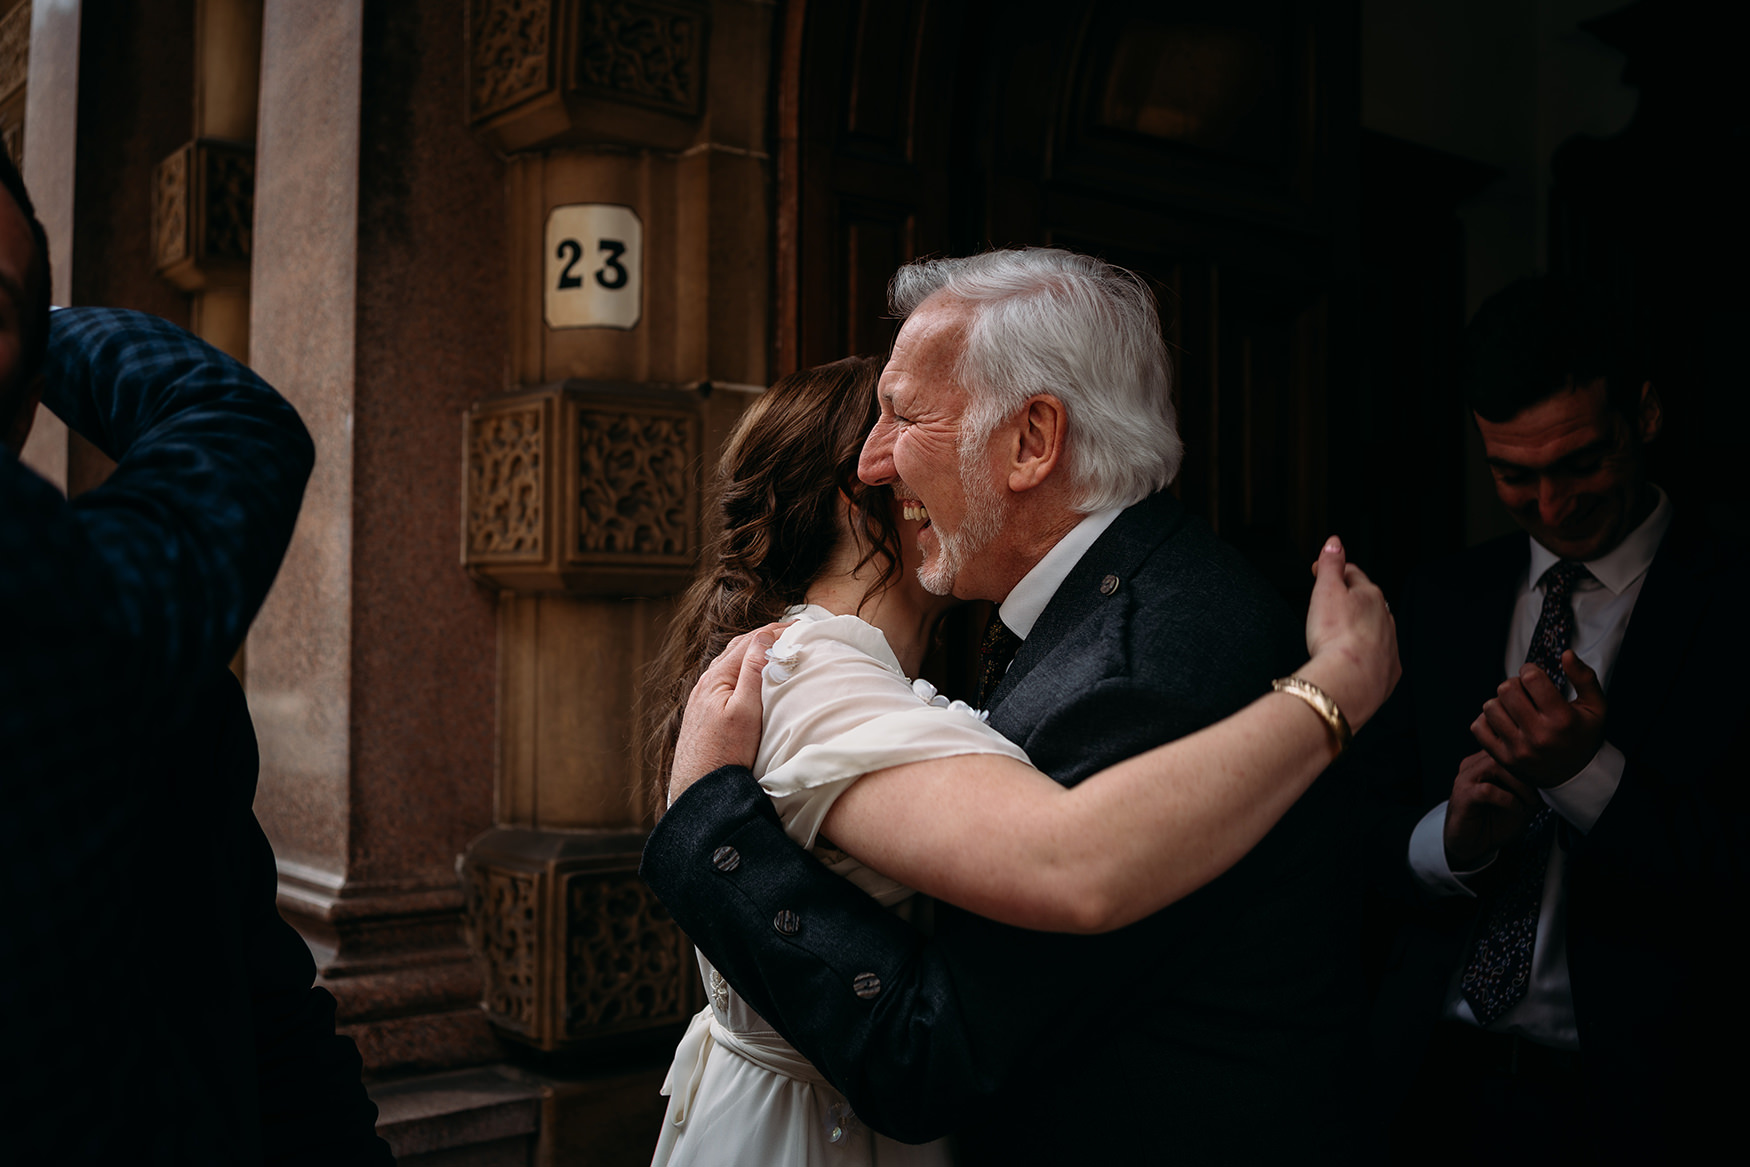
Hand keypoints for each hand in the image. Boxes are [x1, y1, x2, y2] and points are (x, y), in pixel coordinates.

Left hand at [668, 623, 786, 804]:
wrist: (699, 790)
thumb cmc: (723, 755)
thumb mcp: (744, 712)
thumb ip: (752, 673)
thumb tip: (763, 638)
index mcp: (716, 677)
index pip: (750, 642)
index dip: (776, 631)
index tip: (801, 626)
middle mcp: (706, 683)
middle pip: (739, 649)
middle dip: (766, 637)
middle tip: (793, 634)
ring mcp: (703, 698)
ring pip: (732, 665)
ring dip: (754, 653)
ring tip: (777, 651)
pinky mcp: (705, 713)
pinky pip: (728, 681)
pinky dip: (745, 671)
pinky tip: (755, 680)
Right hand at [1298, 536, 1400, 728]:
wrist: (1349, 680)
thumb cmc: (1336, 637)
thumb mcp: (1326, 591)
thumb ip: (1332, 564)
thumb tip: (1335, 542)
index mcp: (1370, 595)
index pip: (1352, 574)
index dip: (1333, 570)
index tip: (1319, 571)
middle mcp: (1386, 618)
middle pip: (1366, 602)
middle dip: (1350, 599)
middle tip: (1328, 602)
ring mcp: (1390, 645)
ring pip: (1375, 629)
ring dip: (1360, 627)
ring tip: (1340, 632)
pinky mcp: (1389, 671)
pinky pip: (1379, 656)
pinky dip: (1367, 654)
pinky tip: (1354, 658)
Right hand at [1444, 750, 1539, 872]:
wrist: (1469, 845)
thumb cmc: (1492, 824)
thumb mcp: (1522, 806)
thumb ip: (1534, 791)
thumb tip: (1557, 782)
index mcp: (1485, 763)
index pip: (1509, 749)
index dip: (1531, 763)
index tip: (1548, 779)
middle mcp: (1473, 766)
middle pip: (1503, 754)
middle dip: (1528, 772)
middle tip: (1541, 792)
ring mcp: (1466, 779)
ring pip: (1495, 766)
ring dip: (1519, 784)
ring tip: (1530, 801)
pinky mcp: (1463, 796)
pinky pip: (1487, 790)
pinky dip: (1507, 799)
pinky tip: (1516, 809)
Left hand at [1470, 650, 1606, 787]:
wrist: (1576, 777)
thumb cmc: (1584, 737)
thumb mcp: (1596, 707)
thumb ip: (1584, 677)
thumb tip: (1565, 653)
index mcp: (1562, 719)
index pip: (1531, 678)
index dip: (1530, 670)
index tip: (1534, 676)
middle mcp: (1539, 735)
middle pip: (1506, 689)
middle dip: (1515, 684)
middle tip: (1524, 692)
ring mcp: (1518, 749)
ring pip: (1490, 707)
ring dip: (1500, 702)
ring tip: (1515, 708)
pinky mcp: (1503, 759)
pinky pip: (1478, 727)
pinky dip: (1487, 720)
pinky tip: (1504, 721)